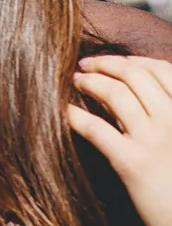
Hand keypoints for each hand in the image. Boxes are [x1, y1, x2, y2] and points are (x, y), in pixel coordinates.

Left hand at [69, 55, 171, 225]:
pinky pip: (95, 128)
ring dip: (89, 82)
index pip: (163, 71)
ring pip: (115, 93)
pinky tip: (63, 111)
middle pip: (135, 75)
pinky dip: (74, 115)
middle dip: (105, 64)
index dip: (133, 61)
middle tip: (84, 65)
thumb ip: (167, 116)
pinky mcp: (132, 163)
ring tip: (75, 81)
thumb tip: (130, 92)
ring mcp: (156, 140)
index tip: (113, 61)